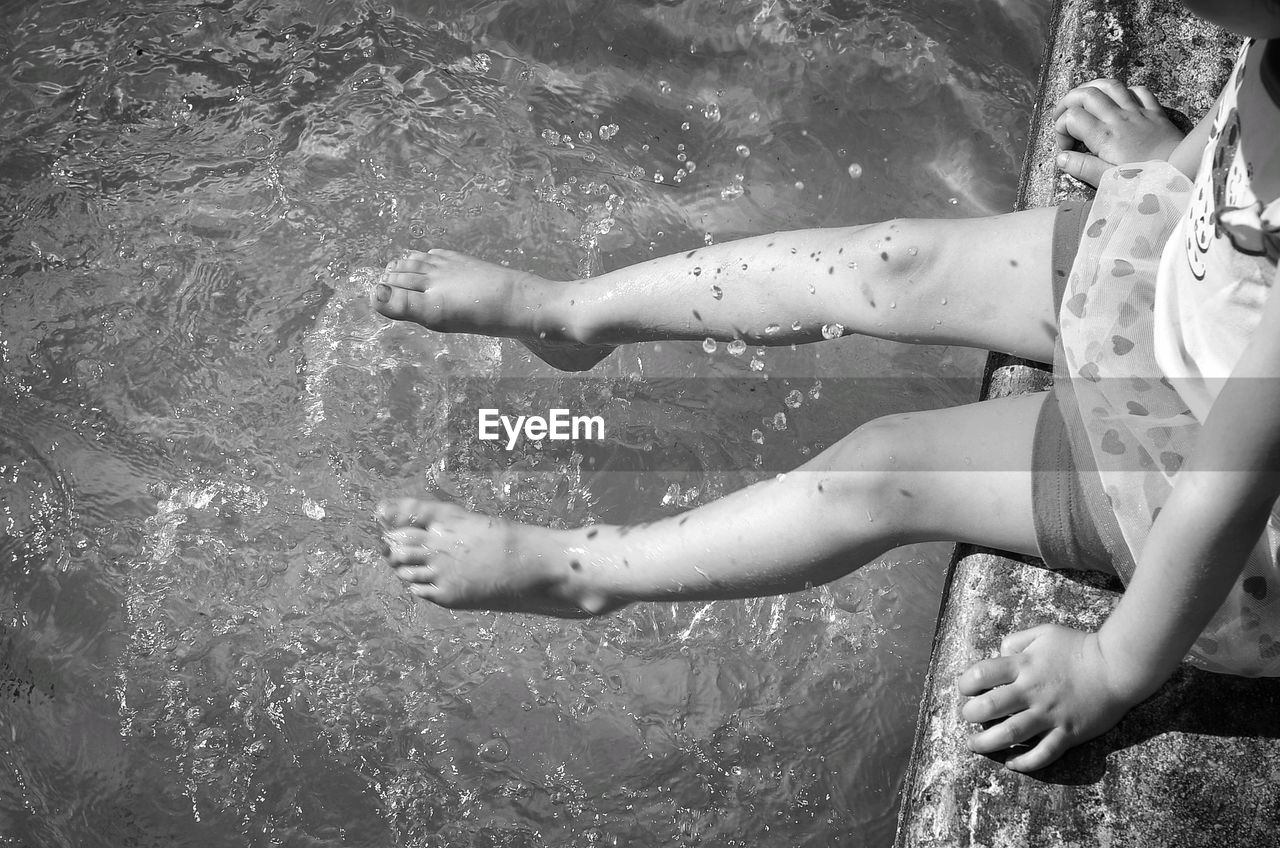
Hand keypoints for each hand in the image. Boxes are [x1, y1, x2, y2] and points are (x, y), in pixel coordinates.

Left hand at [956, 623, 1149, 771]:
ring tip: (975, 745)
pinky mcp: (1068, 733)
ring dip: (986, 743)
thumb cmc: (1080, 647)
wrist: (1118, 667)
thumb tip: (1000, 652)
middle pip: (989, 707)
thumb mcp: (1045, 632)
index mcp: (1024, 666)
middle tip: (967, 718)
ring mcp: (1049, 715)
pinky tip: (1012, 764)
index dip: (965, 683)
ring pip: (1010, 735)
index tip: (966, 689)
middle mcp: (1032, 692)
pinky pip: (1043, 754)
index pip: (981, 674)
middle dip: (970, 715)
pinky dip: (1025, 763)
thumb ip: (1018, 640)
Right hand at [1053, 79, 1184, 185]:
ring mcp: (1138, 112)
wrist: (1183, 173)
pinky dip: (1124, 92)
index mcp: (1104, 136)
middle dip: (1067, 102)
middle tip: (1060, 118)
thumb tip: (1061, 158)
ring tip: (1082, 100)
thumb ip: (1082, 168)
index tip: (1065, 148)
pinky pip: (1138, 91)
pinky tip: (1119, 102)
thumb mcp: (1108, 181)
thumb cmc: (1145, 182)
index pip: (1071, 118)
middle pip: (1085, 94)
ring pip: (1110, 85)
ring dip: (1091, 88)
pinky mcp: (1155, 112)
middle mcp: (1118, 118)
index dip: (1060, 130)